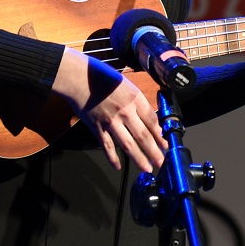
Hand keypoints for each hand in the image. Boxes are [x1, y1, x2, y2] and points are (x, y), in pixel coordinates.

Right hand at [52, 46, 166, 173]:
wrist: (78, 78)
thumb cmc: (102, 76)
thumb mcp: (126, 84)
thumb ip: (136, 101)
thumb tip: (147, 118)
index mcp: (135, 98)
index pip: (152, 121)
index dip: (161, 135)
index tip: (166, 144)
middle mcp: (125, 111)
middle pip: (144, 136)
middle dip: (155, 152)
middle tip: (162, 162)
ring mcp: (111, 121)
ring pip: (128, 144)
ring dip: (139, 158)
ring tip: (147, 169)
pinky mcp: (97, 127)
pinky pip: (107, 146)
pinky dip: (112, 158)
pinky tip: (118, 166)